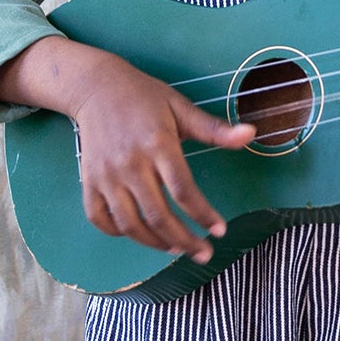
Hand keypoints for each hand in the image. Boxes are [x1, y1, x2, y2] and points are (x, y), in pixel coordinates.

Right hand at [61, 53, 255, 262]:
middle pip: (158, 215)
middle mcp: (130, 163)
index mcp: (158, 144)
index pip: (183, 190)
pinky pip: (100, 218)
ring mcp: (106, 175)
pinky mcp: (88, 181)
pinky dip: (118, 232)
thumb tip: (251, 134)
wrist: (96, 87)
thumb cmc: (144, 98)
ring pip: (130, 224)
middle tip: (203, 253)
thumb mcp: (181, 108)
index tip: (219, 231)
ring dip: (155, 243)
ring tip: (176, 248)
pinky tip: (139, 233)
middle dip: (185, 240)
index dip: (203, 215)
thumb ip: (214, 129)